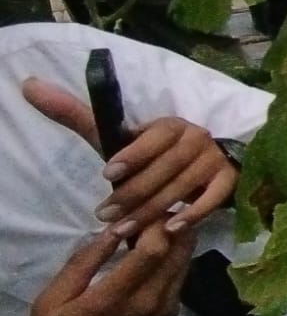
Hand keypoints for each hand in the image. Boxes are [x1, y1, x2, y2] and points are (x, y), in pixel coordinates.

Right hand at [15, 224, 195, 315]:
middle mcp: (151, 305)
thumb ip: (83, 262)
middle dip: (173, 223)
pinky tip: (151, 256)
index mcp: (118, 297)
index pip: (158, 245)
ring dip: (175, 242)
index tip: (141, 206)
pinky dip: (172, 263)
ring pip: (184, 266)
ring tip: (151, 228)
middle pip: (180, 251)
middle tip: (152, 209)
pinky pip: (178, 283)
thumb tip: (111, 229)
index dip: (156, 219)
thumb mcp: (51, 302)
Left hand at [23, 78, 236, 235]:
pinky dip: (194, 214)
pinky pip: (213, 199)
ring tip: (125, 230)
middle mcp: (197, 137)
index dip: (132, 155)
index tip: (107, 174)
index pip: (154, 137)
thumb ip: (76, 114)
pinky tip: (171, 229)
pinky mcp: (229, 181)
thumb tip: (29, 85)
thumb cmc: (151, 153)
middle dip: (133, 193)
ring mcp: (215, 160)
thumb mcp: (116, 136)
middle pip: (165, 168)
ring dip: (154, 210)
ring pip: (183, 187)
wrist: (201, 161)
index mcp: (171, 123)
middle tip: (106, 215)